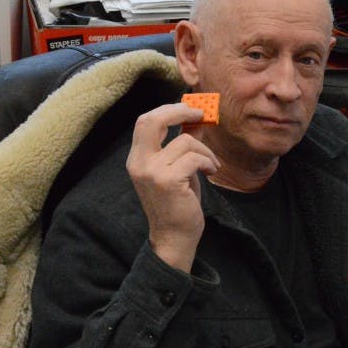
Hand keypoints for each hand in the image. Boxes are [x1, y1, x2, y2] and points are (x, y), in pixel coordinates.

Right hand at [126, 102, 219, 272]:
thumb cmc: (177, 203)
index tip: (190, 109)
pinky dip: (208, 161)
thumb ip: (181, 146)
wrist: (174, 238)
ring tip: (211, 164)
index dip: (168, 110)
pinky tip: (211, 171)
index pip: (145, 121)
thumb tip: (195, 120)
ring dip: (205, 150)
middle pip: (152, 120)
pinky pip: (194, 158)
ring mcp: (151, 172)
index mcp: (137, 159)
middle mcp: (138, 163)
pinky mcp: (167, 181)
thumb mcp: (177, 169)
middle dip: (180, 111)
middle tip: (200, 114)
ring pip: (184, 142)